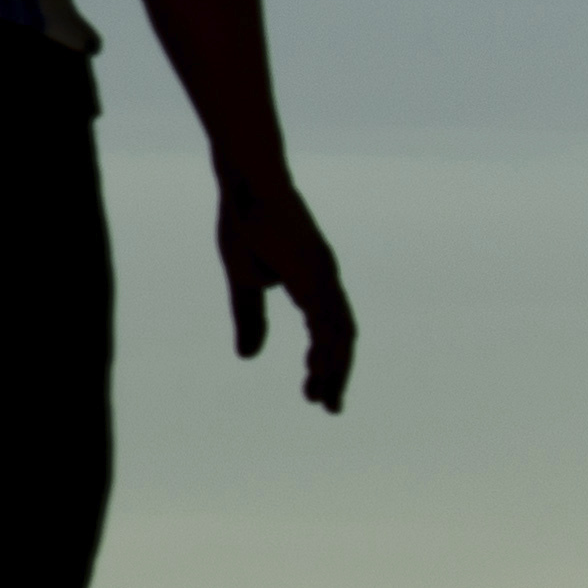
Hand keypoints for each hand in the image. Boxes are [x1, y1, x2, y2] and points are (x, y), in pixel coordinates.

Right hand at [217, 170, 355, 413]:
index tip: (316, 396)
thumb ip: (250, 317)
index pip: (329, 332)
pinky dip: (326, 344)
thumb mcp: (244, 280)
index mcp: (312, 281)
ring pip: (339, 330)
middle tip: (328, 407)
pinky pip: (326, 313)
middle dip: (336, 374)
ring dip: (333, 367)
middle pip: (342, 336)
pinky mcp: (313, 265)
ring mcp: (323, 271)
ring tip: (320, 398)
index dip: (326, 364)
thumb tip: (250, 357)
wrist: (246, 180)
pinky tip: (318, 367)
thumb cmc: (245, 221)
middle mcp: (326, 278)